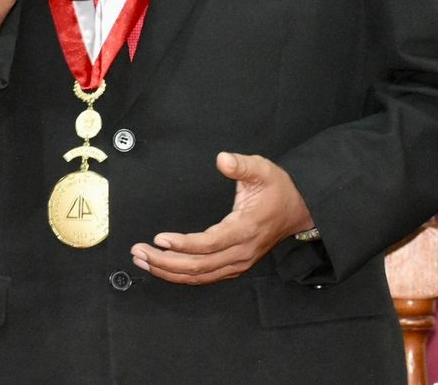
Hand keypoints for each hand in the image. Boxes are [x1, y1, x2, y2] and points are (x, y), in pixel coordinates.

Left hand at [129, 151, 314, 285]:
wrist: (298, 211)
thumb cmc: (279, 190)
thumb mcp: (263, 169)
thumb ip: (241, 164)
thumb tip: (222, 159)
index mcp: (246, 229)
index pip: (209, 244)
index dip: (183, 244)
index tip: (160, 238)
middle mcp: (241, 252)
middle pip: (198, 267)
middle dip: (165, 262)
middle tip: (139, 252)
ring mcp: (238, 263)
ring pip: (199, 276)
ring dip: (168, 271)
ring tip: (143, 260)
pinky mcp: (234, 266)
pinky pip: (205, 277)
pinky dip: (181, 275)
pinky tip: (163, 267)